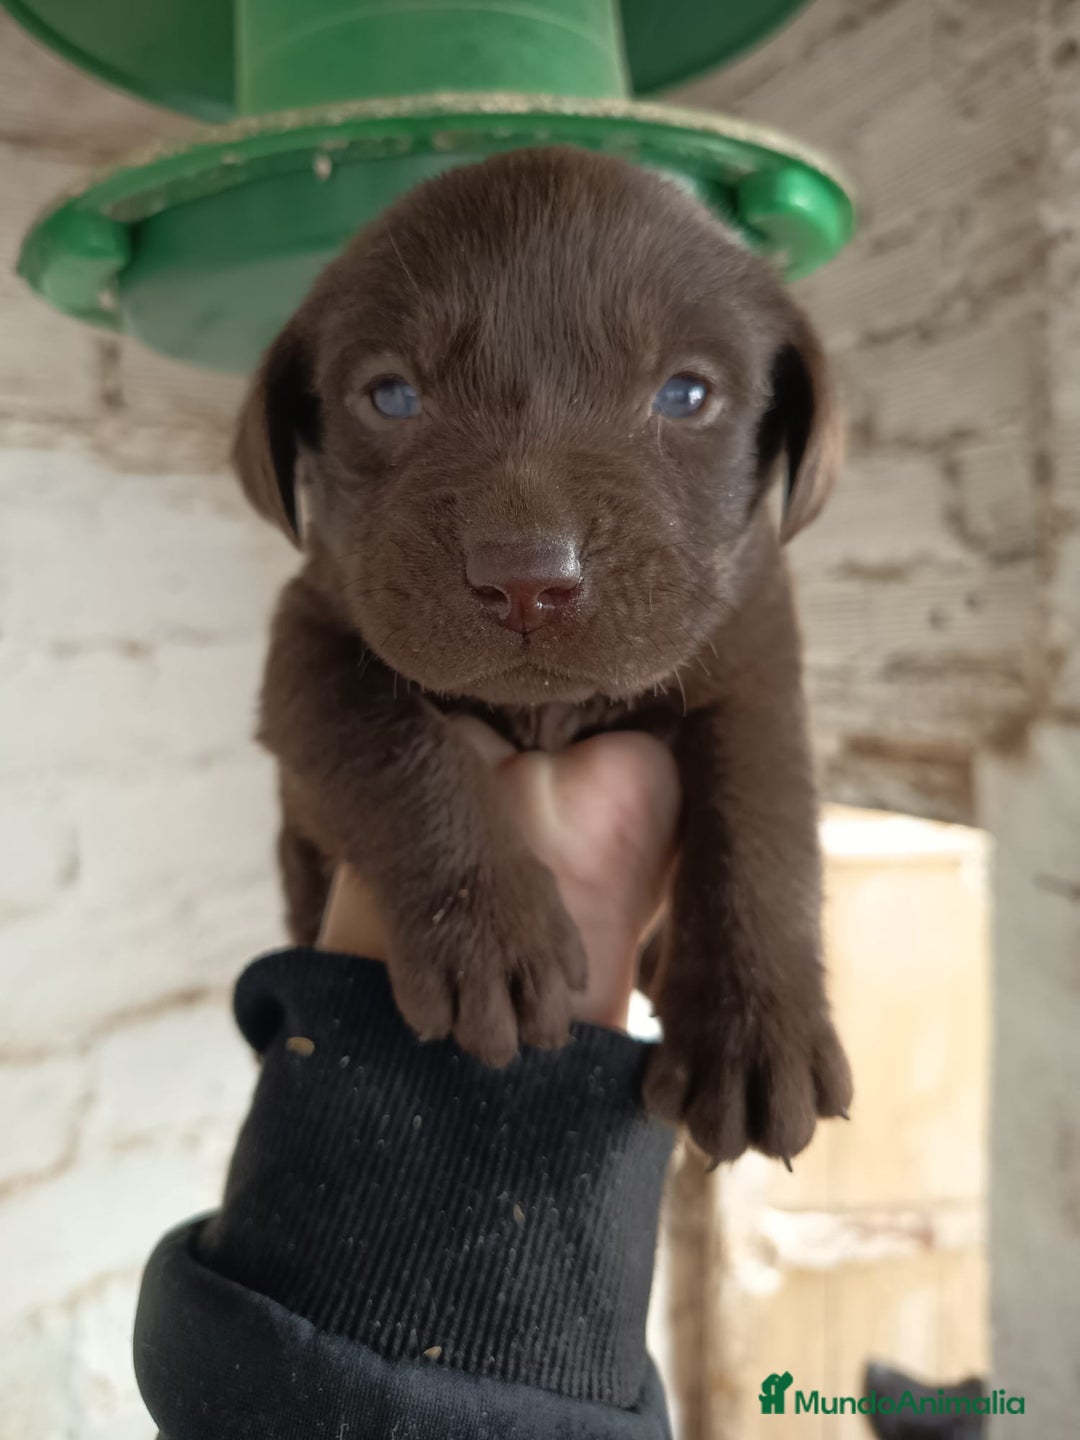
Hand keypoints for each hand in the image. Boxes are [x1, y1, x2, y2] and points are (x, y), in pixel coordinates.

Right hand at [318, 717, 680, 1030]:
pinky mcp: (423, 951)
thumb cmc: (455, 798)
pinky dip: (422, 1014)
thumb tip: (557, 955)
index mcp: (547, 910)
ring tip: (452, 1010)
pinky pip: (430, 1020)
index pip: (573, 986)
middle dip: (518, 1033)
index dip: (547, 1004)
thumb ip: (537, 901)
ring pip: (491, 1041)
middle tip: (486, 1014)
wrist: (405, 775)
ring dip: (470, 1031)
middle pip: (545, 1034)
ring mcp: (475, 950)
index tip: (523, 999)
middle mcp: (523, 939)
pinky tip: (416, 988)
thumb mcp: (516, 849)